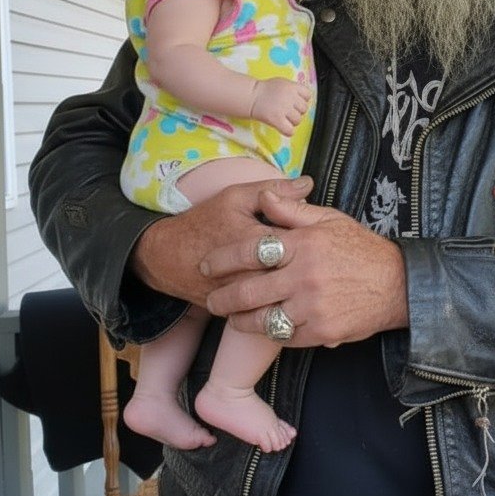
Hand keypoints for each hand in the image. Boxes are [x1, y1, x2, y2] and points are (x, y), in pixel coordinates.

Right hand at [130, 175, 314, 306]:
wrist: (169, 257)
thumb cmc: (206, 221)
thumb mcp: (236, 197)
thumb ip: (274, 191)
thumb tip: (309, 183)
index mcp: (254, 239)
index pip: (297, 242)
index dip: (315, 240)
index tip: (325, 238)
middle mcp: (249, 271)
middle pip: (292, 275)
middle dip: (312, 271)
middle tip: (326, 266)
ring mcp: (242, 295)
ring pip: (280, 298)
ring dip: (299, 292)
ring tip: (314, 284)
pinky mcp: (236, 311)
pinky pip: (265, 312)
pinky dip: (282, 307)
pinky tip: (296, 299)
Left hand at [202, 188, 408, 346]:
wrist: (397, 285)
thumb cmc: (360, 248)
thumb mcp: (330, 220)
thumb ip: (293, 209)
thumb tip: (263, 197)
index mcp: (304, 244)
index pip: (251, 251)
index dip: (222, 259)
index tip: (207, 265)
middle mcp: (305, 276)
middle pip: (247, 292)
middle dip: (222, 298)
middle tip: (211, 300)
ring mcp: (312, 307)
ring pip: (261, 320)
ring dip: (240, 321)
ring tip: (232, 317)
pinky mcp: (320, 332)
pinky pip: (283, 337)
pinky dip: (270, 333)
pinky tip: (264, 327)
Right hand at [251, 78, 312, 135]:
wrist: (252, 96)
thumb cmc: (266, 90)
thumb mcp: (283, 83)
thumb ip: (294, 89)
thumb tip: (304, 98)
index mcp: (292, 87)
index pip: (308, 95)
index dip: (303, 100)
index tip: (297, 102)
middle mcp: (290, 97)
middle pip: (304, 109)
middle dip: (297, 111)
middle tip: (288, 111)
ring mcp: (283, 109)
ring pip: (298, 121)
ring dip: (292, 122)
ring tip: (284, 118)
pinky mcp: (276, 119)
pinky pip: (290, 131)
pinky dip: (288, 131)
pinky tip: (283, 127)